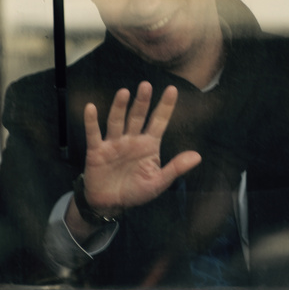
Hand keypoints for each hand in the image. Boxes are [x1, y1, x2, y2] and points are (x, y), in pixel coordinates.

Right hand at [76, 82, 200, 223]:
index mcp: (149, 145)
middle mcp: (132, 140)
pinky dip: (91, 121)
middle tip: (146, 85)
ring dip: (120, 107)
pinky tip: (91, 108)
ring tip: (124, 92)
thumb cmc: (136, 191)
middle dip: (142, 102)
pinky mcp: (97, 151)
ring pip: (117, 121)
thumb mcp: (158, 182)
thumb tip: (197, 156)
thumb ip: (176, 168)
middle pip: (137, 117)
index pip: (159, 122)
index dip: (165, 106)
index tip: (173, 89)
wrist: (110, 204)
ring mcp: (114, 143)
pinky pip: (94, 134)